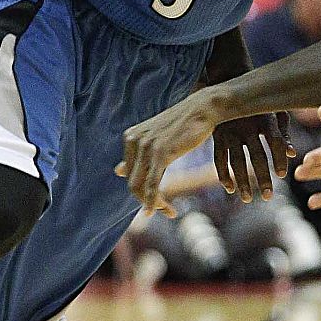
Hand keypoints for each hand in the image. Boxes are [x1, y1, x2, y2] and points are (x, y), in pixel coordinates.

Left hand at [117, 92, 222, 216]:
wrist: (202, 108)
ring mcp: (146, 146)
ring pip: (141, 187)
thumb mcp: (156, 138)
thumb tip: (117, 171)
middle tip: (165, 211)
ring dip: (154, 204)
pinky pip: (153, 184)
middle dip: (146, 201)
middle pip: (132, 183)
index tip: (156, 202)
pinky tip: (163, 210)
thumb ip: (136, 154)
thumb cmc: (183, 124)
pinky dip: (155, 201)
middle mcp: (133, 141)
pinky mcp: (161, 152)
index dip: (141, 192)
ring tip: (169, 212)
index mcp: (130, 137)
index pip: (129, 174)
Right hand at [209, 111, 293, 201]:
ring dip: (242, 181)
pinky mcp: (217, 135)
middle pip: (257, 155)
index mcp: (265, 117)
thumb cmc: (258, 102)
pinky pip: (219, 158)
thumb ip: (283, 131)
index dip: (278, 158)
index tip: (281, 175)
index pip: (275, 141)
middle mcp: (247, 125)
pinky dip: (223, 174)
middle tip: (269, 196)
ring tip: (248, 199)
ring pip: (237, 161)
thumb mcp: (274, 110)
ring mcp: (230, 131)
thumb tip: (292, 154)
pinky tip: (229, 188)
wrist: (226, 86)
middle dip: (262, 177)